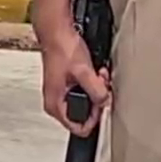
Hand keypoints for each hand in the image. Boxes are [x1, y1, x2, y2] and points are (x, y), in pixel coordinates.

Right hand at [38, 21, 107, 137]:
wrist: (57, 32)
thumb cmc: (62, 49)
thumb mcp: (84, 72)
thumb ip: (97, 90)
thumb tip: (105, 101)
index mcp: (55, 105)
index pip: (79, 128)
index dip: (95, 118)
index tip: (102, 104)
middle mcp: (56, 102)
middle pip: (84, 115)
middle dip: (97, 101)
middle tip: (101, 86)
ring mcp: (61, 93)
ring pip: (86, 103)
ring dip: (96, 90)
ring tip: (98, 76)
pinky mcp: (67, 85)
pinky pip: (84, 92)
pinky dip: (93, 84)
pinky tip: (94, 73)